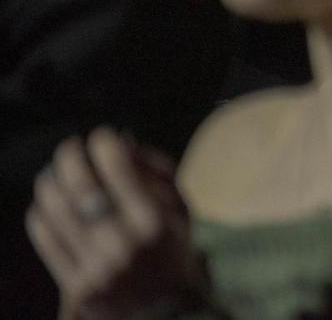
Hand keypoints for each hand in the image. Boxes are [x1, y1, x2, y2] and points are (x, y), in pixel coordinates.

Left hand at [26, 130, 202, 319]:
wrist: (166, 311)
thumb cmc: (174, 250)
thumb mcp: (181, 208)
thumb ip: (157, 171)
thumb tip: (120, 143)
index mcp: (155, 221)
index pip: (119, 170)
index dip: (105, 145)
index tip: (101, 137)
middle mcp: (124, 243)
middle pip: (82, 188)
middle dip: (71, 158)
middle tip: (70, 149)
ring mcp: (97, 267)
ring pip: (57, 212)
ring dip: (50, 184)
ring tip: (52, 174)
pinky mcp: (77, 287)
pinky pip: (47, 243)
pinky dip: (41, 217)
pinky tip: (44, 206)